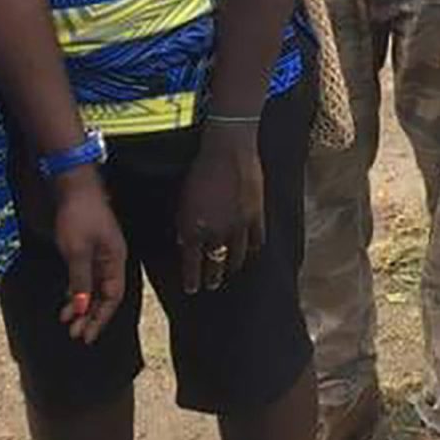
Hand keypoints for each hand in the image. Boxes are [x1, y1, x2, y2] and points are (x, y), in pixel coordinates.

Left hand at [50, 168, 124, 340]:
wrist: (75, 188)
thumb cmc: (79, 216)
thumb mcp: (77, 251)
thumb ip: (80, 281)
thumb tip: (82, 309)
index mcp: (116, 260)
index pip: (113, 297)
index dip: (101, 318)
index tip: (86, 336)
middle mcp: (112, 260)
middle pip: (106, 295)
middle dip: (91, 316)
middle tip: (75, 334)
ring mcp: (101, 254)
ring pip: (95, 288)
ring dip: (82, 305)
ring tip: (67, 321)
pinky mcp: (90, 249)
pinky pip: (87, 278)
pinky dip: (78, 291)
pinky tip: (68, 301)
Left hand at [176, 123, 264, 293]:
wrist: (227, 150)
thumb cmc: (200, 171)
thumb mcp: (183, 199)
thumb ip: (184, 224)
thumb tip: (183, 241)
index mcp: (194, 229)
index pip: (192, 264)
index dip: (192, 279)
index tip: (192, 289)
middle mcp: (216, 232)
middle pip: (215, 264)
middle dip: (212, 277)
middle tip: (212, 284)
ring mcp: (238, 226)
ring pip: (237, 255)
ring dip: (232, 265)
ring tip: (231, 270)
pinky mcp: (256, 215)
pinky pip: (257, 240)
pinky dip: (254, 248)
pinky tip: (252, 252)